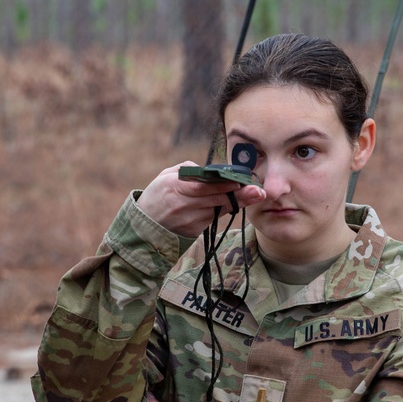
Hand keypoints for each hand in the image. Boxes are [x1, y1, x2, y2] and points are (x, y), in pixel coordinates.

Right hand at [136, 162, 265, 237]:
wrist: (143, 228)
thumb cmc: (156, 196)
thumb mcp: (165, 177)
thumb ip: (188, 170)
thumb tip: (210, 170)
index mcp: (174, 187)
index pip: (204, 185)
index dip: (225, 184)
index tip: (242, 180)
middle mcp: (183, 205)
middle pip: (217, 199)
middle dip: (240, 194)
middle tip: (259, 191)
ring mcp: (190, 220)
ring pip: (220, 209)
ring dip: (238, 202)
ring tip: (256, 195)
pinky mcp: (194, 231)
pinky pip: (214, 217)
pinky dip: (225, 209)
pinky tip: (237, 203)